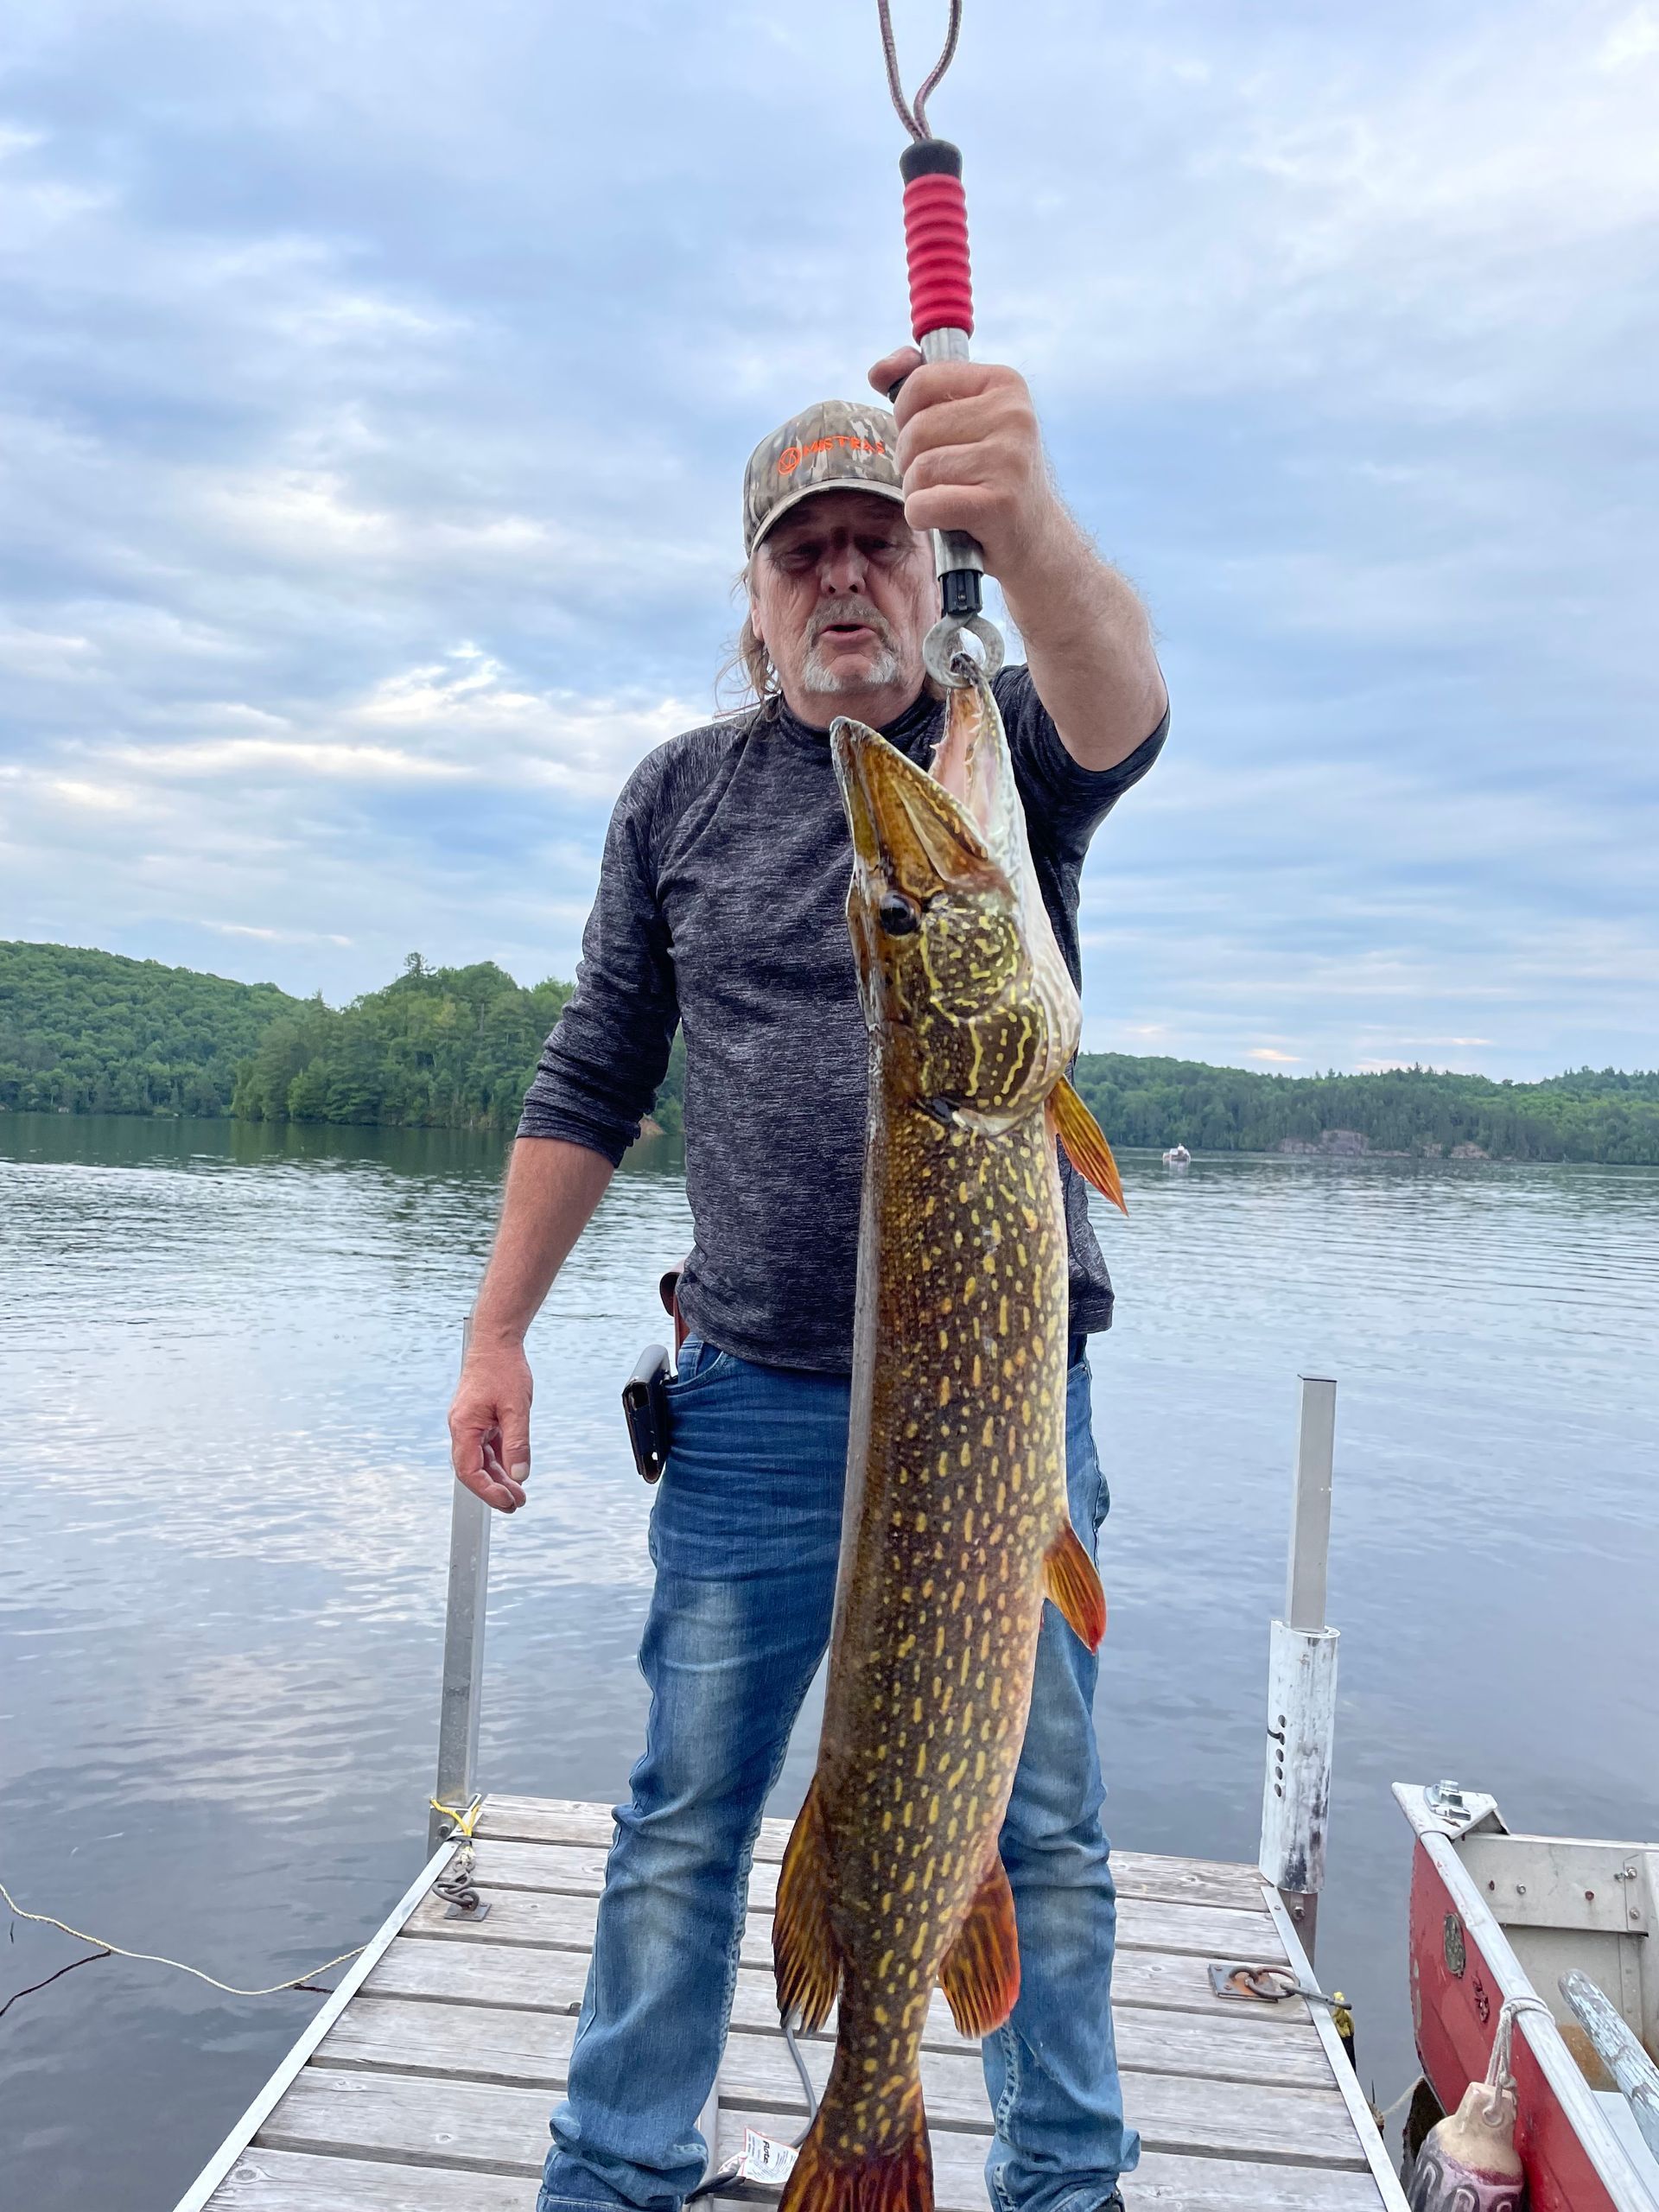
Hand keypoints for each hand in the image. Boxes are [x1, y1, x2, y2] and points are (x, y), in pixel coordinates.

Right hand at [448, 1339, 532, 1512]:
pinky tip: (513, 1470)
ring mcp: (469, 1424)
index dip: (487, 1491)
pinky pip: (486, 1447)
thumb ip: (517, 1443)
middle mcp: (462, 1428)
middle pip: (473, 1470)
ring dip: (498, 1477)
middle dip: (494, 1490)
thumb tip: (520, 1475)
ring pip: (480, 1460)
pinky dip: (499, 1460)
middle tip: (517, 1504)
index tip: (508, 1501)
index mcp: (464, 1426)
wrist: (496, 1342)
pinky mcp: (479, 1419)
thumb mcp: (517, 1408)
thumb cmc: (504, 1370)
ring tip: (519, 1493)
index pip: (469, 1471)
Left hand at [868, 347, 1060, 581]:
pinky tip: (942, 519)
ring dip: (917, 492)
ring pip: (918, 469)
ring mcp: (1010, 459)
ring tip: (944, 498)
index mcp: (1004, 383)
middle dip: (910, 460)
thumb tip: (878, 372)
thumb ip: (921, 387)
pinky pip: (924, 504)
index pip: (921, 382)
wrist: (1034, 535)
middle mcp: (1014, 415)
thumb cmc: (990, 474)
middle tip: (937, 477)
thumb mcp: (966, 419)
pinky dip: (920, 517)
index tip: (927, 439)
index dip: (906, 415)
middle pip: (916, 430)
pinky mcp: (999, 503)